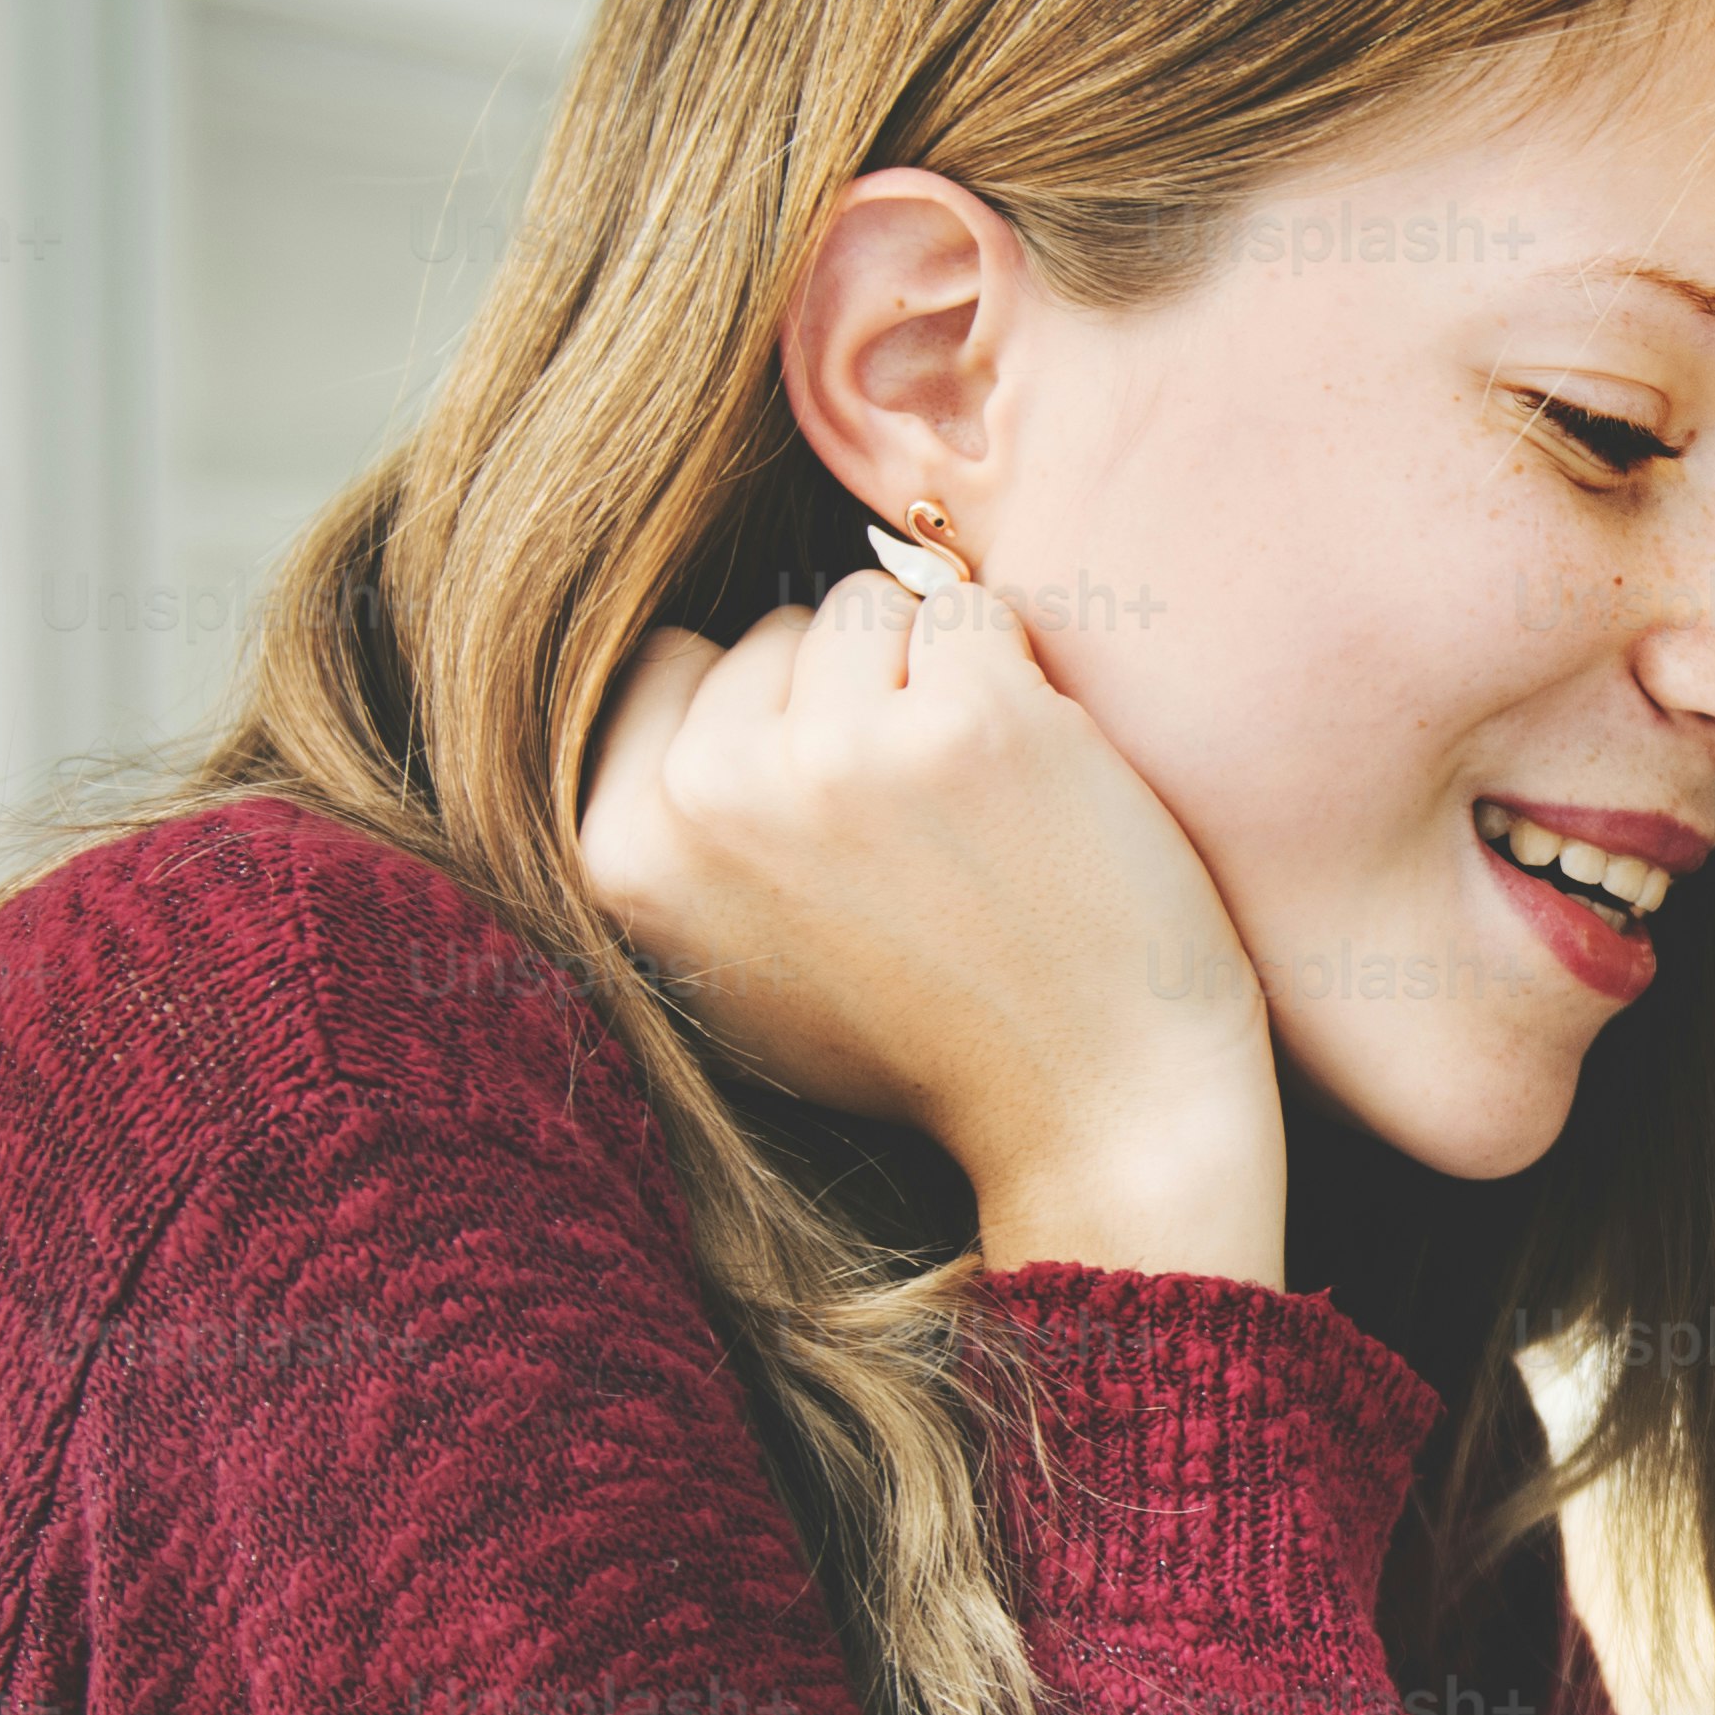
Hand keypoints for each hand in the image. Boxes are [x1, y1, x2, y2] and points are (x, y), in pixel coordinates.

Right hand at [576, 564, 1286, 1278]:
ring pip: (870, 606)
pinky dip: (1017, 672)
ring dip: (933, 672)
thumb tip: (683, 660)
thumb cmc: (925, 1035)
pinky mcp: (968, 723)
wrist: (1091, 1109)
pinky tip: (1032, 782)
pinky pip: (974, 609)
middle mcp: (711, 796)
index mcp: (624, 853)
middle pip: (775, 629)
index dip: (766, 713)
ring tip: (970, 808)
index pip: (672, 662)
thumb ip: (681, 825)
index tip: (831, 806)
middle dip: (851, 694)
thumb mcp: (730, 961)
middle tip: (916, 833)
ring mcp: (838, 755)